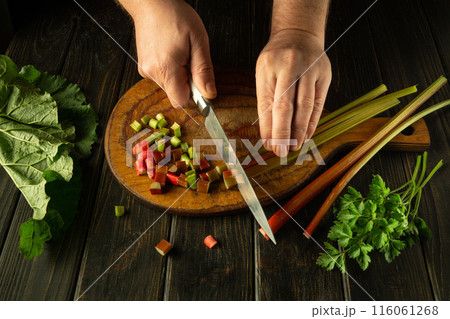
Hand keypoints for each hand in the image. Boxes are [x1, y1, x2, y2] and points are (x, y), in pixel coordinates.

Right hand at [132, 0, 215, 107]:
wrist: (151, 3)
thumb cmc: (175, 16)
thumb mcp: (198, 41)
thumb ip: (204, 70)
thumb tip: (209, 93)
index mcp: (166, 69)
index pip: (181, 101)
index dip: (195, 96)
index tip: (201, 82)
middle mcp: (152, 74)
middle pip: (176, 95)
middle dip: (188, 84)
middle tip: (191, 60)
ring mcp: (146, 71)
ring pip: (170, 87)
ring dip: (180, 77)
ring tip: (181, 53)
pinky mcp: (144, 68)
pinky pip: (163, 78)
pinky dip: (171, 71)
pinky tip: (172, 53)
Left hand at [255, 29, 331, 156]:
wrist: (299, 33)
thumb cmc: (277, 59)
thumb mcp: (264, 74)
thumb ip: (266, 104)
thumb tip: (268, 137)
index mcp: (270, 66)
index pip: (268, 103)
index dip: (269, 128)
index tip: (269, 146)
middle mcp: (291, 65)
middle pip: (287, 105)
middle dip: (284, 133)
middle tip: (281, 152)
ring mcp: (311, 69)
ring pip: (305, 106)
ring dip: (300, 131)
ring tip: (294, 147)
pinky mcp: (325, 74)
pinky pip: (319, 103)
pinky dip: (313, 122)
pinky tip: (307, 135)